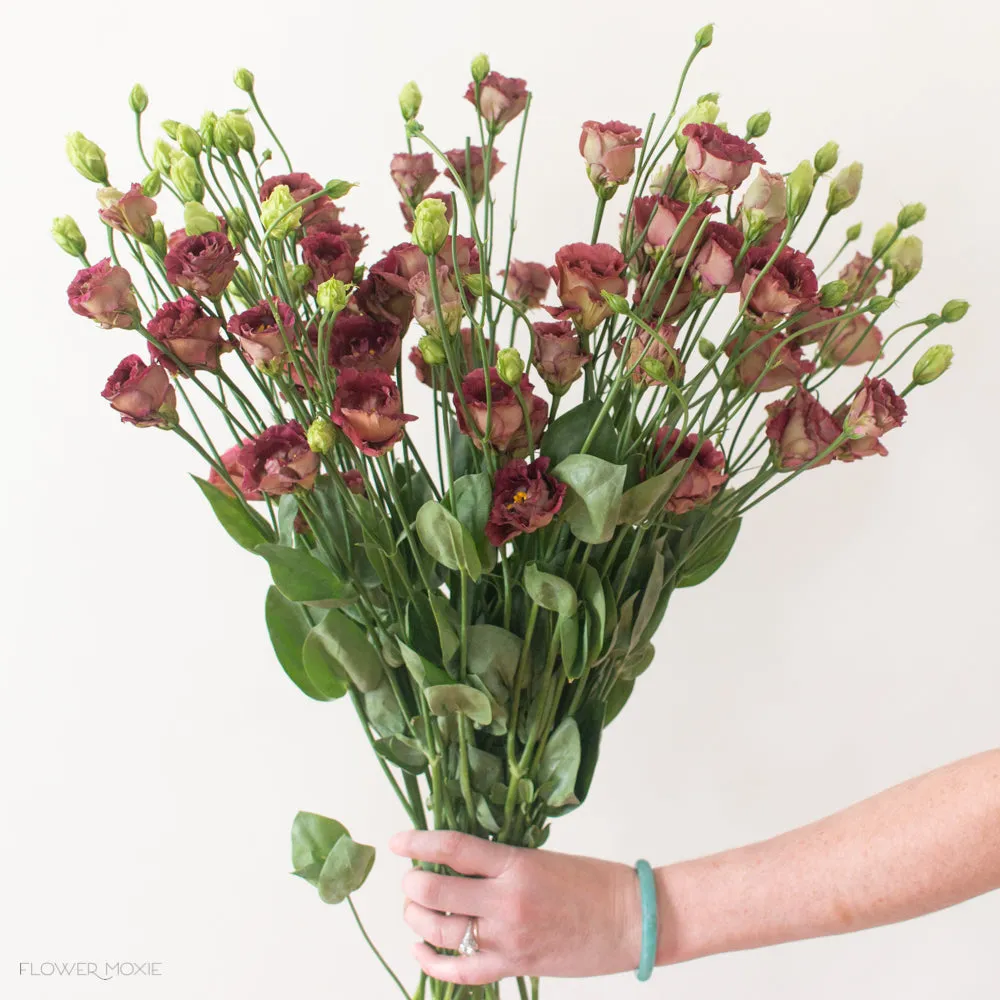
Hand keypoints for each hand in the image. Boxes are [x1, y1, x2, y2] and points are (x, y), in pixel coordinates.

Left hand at [390, 830, 642, 985]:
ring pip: (440, 930)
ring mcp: (508, 938)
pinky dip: (431, 960)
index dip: (419, 842)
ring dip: (417, 917)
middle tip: (411, 878)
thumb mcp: (541, 857)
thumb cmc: (592, 881)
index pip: (453, 848)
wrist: (630, 920)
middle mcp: (505, 901)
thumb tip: (455, 857)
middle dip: (412, 884)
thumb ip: (499, 860)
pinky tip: (418, 947)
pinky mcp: (514, 965)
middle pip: (436, 891)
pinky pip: (460, 971)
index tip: (398, 841)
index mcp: (515, 864)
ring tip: (414, 907)